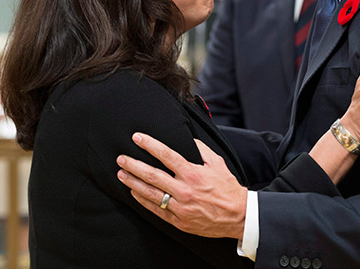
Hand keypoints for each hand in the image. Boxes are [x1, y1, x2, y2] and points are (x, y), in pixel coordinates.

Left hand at [116, 134, 246, 238]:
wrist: (238, 216)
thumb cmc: (228, 188)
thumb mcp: (218, 163)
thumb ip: (201, 149)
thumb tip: (188, 138)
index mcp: (193, 173)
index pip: (166, 154)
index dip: (149, 145)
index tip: (137, 138)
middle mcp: (184, 189)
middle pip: (152, 174)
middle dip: (133, 165)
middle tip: (121, 158)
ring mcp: (180, 206)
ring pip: (150, 193)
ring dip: (133, 182)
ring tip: (121, 174)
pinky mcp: (179, 221)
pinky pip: (156, 210)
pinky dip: (143, 200)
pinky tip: (134, 192)